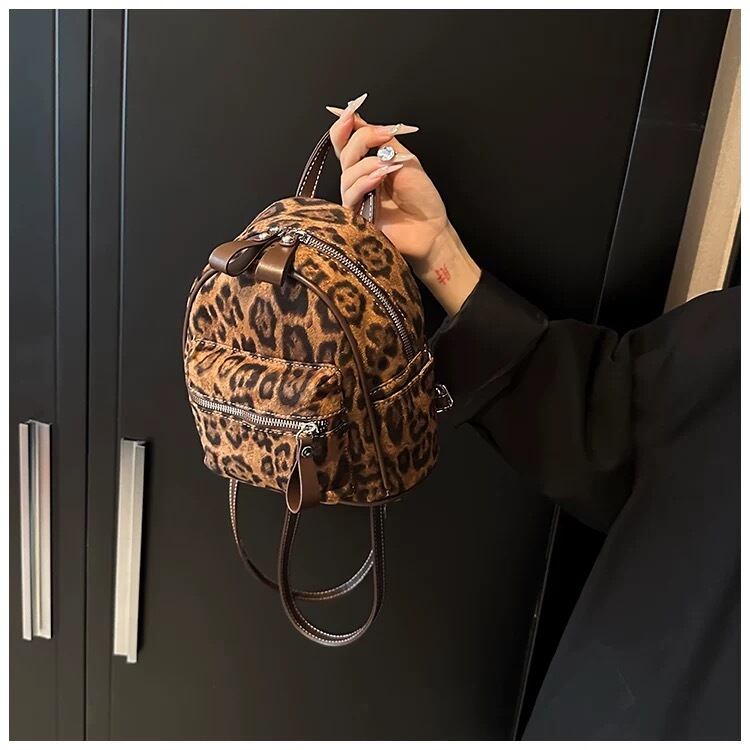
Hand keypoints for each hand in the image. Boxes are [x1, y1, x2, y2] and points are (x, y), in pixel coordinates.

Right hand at [327, 94, 480, 315]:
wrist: (432, 228)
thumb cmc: (422, 198)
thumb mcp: (406, 159)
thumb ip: (384, 141)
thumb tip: (361, 119)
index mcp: (368, 165)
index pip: (346, 143)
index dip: (343, 127)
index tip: (349, 113)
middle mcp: (359, 180)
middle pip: (344, 154)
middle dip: (361, 139)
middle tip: (383, 135)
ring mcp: (357, 199)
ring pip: (347, 174)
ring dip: (367, 164)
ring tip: (388, 166)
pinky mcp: (356, 217)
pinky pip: (351, 195)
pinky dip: (365, 181)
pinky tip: (380, 177)